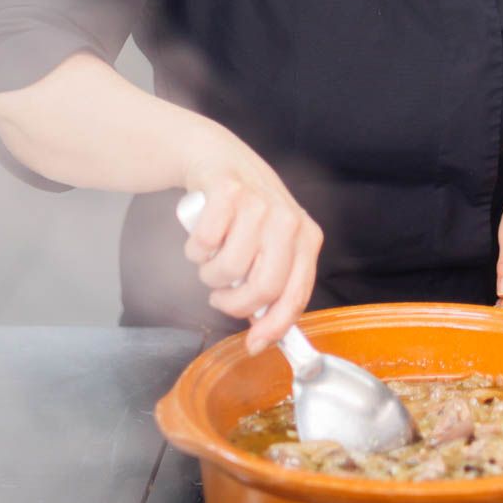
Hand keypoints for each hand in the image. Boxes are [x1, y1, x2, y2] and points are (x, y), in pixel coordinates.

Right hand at [178, 126, 321, 354]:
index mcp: (306, 237)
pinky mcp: (228, 191)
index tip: (254, 345)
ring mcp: (259, 204)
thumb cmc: (244, 210)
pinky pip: (205, 243)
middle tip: (221, 296)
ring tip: (211, 260)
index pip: (295, 294)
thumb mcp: (270, 243)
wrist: (217, 158)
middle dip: (233, 303)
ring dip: (210, 274)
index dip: (274, 327)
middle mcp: (289, 220)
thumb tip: (263, 335)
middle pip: (263, 288)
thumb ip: (272, 282)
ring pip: (229, 269)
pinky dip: (195, 248)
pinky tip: (201, 235)